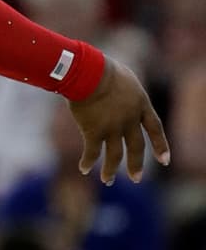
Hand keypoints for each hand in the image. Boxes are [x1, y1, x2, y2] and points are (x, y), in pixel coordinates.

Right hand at [69, 57, 169, 183]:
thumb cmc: (102, 68)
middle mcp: (129, 120)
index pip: (155, 128)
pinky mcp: (94, 132)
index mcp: (140, 104)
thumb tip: (119, 96)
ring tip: (107, 180)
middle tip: (136, 178)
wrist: (89, 73)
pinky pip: (92, 152)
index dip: (160, 145)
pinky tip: (83, 168)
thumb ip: (127, 92)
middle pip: (136, 147)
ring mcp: (113, 128)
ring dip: (110, 170)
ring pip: (115, 155)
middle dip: (136, 164)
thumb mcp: (125, 77)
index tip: (164, 160)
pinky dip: (88, 162)